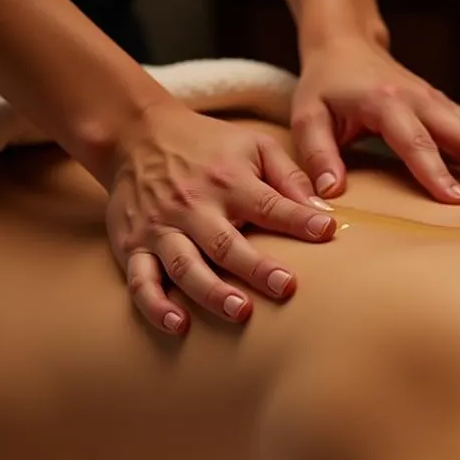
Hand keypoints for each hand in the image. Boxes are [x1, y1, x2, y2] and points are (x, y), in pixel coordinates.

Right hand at [105, 96, 335, 334]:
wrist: (135, 134)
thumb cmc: (206, 146)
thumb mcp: (253, 145)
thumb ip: (289, 175)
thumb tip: (323, 209)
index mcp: (227, 180)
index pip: (267, 204)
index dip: (297, 220)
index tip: (326, 233)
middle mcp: (192, 206)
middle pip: (225, 243)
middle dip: (256, 267)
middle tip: (285, 287)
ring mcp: (160, 228)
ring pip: (184, 266)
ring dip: (211, 291)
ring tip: (239, 312)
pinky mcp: (132, 246)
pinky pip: (140, 281)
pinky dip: (156, 306)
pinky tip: (178, 325)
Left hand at [292, 34, 459, 201]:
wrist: (347, 45)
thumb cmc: (325, 86)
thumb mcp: (307, 116)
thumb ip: (317, 154)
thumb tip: (330, 195)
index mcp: (388, 103)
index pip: (414, 141)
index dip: (435, 172)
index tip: (458, 203)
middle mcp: (425, 101)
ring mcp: (446, 106)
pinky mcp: (455, 113)